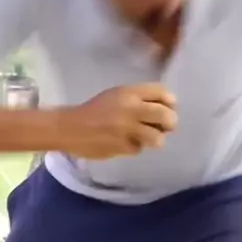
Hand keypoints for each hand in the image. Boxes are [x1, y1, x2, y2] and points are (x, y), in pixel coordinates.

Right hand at [62, 84, 177, 159]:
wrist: (71, 128)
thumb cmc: (96, 111)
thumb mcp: (116, 96)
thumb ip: (139, 99)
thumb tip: (166, 109)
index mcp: (129, 92)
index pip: (161, 92)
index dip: (170, 102)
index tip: (169, 108)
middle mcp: (130, 108)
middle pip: (165, 115)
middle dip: (170, 123)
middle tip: (165, 127)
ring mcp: (126, 128)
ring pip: (157, 137)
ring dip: (156, 139)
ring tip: (148, 139)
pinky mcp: (121, 146)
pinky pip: (139, 148)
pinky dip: (135, 147)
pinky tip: (125, 143)